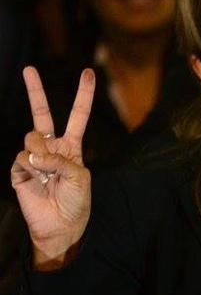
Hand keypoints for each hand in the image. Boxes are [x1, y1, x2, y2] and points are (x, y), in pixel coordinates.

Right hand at [10, 66, 94, 269]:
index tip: (88, 72)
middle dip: (35, 91)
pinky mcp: (19, 170)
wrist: (60, 225)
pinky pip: (21, 159)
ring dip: (40, 154)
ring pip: (31, 139)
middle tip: (29, 69)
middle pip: (42, 114)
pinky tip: (36, 181)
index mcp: (72, 146)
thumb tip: (34, 154)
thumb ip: (61, 161)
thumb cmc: (76, 201)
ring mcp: (33, 157)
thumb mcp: (81, 177)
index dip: (83, 94)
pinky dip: (30, 168)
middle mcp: (52, 147)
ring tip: (47, 172)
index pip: (78, 115)